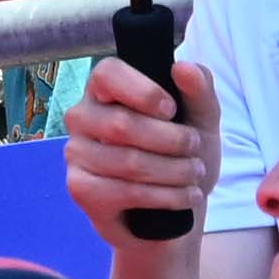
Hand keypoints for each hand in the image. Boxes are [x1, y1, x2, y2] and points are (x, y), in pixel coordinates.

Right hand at [63, 54, 222, 245]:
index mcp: (105, 90)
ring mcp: (76, 154)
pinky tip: (185, 197)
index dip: (144, 91)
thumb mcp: (201, 119)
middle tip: (195, 149)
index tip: (171, 110)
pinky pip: (124, 192)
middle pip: (122, 123)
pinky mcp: (81, 189)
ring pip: (128, 161)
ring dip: (174, 171)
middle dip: (172, 139)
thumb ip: (199, 90)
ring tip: (195, 174)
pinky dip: (165, 196)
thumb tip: (183, 67)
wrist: (173, 210)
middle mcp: (82, 117)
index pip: (108, 73)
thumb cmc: (180, 154)